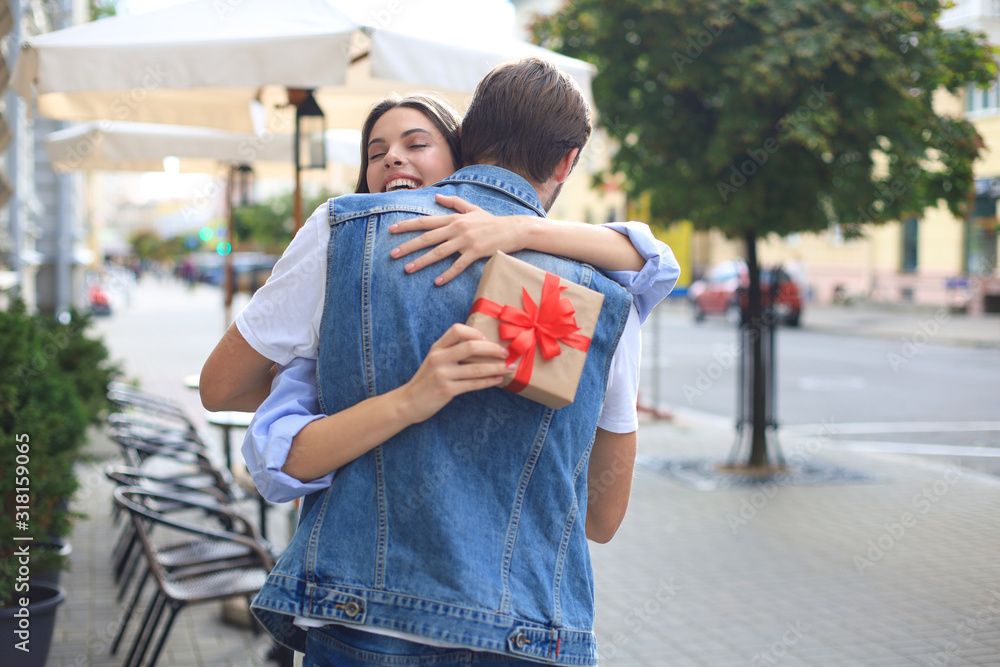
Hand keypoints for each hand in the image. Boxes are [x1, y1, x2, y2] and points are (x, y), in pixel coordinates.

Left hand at [389, 194, 533, 285]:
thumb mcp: (472, 208)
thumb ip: (453, 202)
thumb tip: (436, 196)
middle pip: (427, 237)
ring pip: (439, 252)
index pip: (426, 221)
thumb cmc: (492, 221)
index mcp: (454, 218)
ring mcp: (466, 241)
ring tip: (408, 269)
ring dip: (422, 261)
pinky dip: (447, 274)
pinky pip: (458, 265)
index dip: (407, 225)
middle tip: (392, 254)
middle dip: (408, 246)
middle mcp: (457, 228)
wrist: (513, 229)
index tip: (392, 229)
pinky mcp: (476, 252)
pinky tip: (437, 282)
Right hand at [397, 323, 508, 423]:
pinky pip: (473, 384)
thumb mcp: (434, 361)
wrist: (407, 402)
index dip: (475, 332)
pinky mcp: (446, 390)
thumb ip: (451, 352)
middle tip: (507, 353)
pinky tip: (498, 380)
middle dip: (493, 349)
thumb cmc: (425, 381)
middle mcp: (439, 358)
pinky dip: (489, 381)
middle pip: (471, 346)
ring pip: (476, 368)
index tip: (488, 340)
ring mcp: (442, 374)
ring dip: (497, 368)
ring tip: (510, 368)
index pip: (457, 330)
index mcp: (437, 348)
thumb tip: (481, 347)